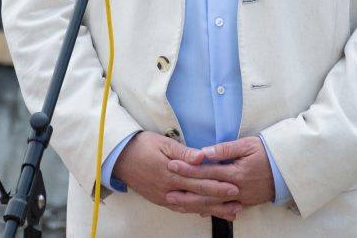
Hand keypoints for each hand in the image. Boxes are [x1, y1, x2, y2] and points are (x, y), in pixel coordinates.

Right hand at [113, 131, 243, 220]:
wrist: (119, 158)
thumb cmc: (142, 146)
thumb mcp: (162, 143)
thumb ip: (183, 152)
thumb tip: (201, 157)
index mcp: (171, 172)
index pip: (199, 180)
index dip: (218, 184)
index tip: (234, 185)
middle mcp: (169, 188)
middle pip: (199, 196)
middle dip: (220, 200)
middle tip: (238, 202)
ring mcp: (164, 197)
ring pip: (192, 206)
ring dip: (211, 209)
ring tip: (229, 212)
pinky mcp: (160, 200)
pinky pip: (181, 208)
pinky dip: (195, 211)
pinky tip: (206, 213)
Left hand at [165, 137, 275, 214]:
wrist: (288, 169)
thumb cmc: (266, 152)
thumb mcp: (247, 145)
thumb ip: (225, 149)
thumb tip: (204, 152)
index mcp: (235, 172)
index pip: (206, 171)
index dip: (188, 169)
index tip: (172, 165)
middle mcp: (237, 188)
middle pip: (206, 192)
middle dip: (185, 191)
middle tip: (167, 191)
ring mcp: (241, 198)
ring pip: (214, 204)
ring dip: (194, 205)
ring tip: (177, 204)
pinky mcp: (246, 203)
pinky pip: (225, 209)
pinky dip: (211, 210)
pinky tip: (198, 211)